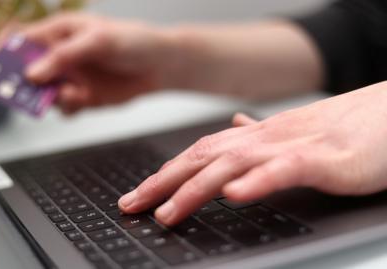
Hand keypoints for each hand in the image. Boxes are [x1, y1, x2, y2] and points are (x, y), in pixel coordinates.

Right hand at [22, 13, 180, 113]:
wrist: (159, 66)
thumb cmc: (133, 41)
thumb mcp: (98, 41)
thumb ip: (64, 56)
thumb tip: (32, 74)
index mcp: (59, 33)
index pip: (21, 39)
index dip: (4, 52)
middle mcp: (60, 57)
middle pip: (26, 71)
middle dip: (21, 83)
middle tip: (24, 92)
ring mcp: (70, 78)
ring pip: (43, 93)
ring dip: (49, 98)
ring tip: (70, 94)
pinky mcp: (82, 97)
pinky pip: (64, 107)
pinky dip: (68, 108)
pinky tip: (82, 101)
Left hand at [118, 82, 386, 225]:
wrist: (386, 113)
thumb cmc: (340, 129)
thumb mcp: (289, 134)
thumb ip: (257, 136)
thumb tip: (234, 128)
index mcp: (254, 137)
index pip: (198, 154)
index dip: (163, 174)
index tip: (137, 195)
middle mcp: (263, 138)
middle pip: (202, 158)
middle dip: (162, 183)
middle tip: (131, 205)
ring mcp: (289, 146)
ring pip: (232, 165)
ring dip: (195, 188)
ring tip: (167, 211)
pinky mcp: (321, 158)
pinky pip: (282, 169)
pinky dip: (255, 182)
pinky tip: (234, 196)